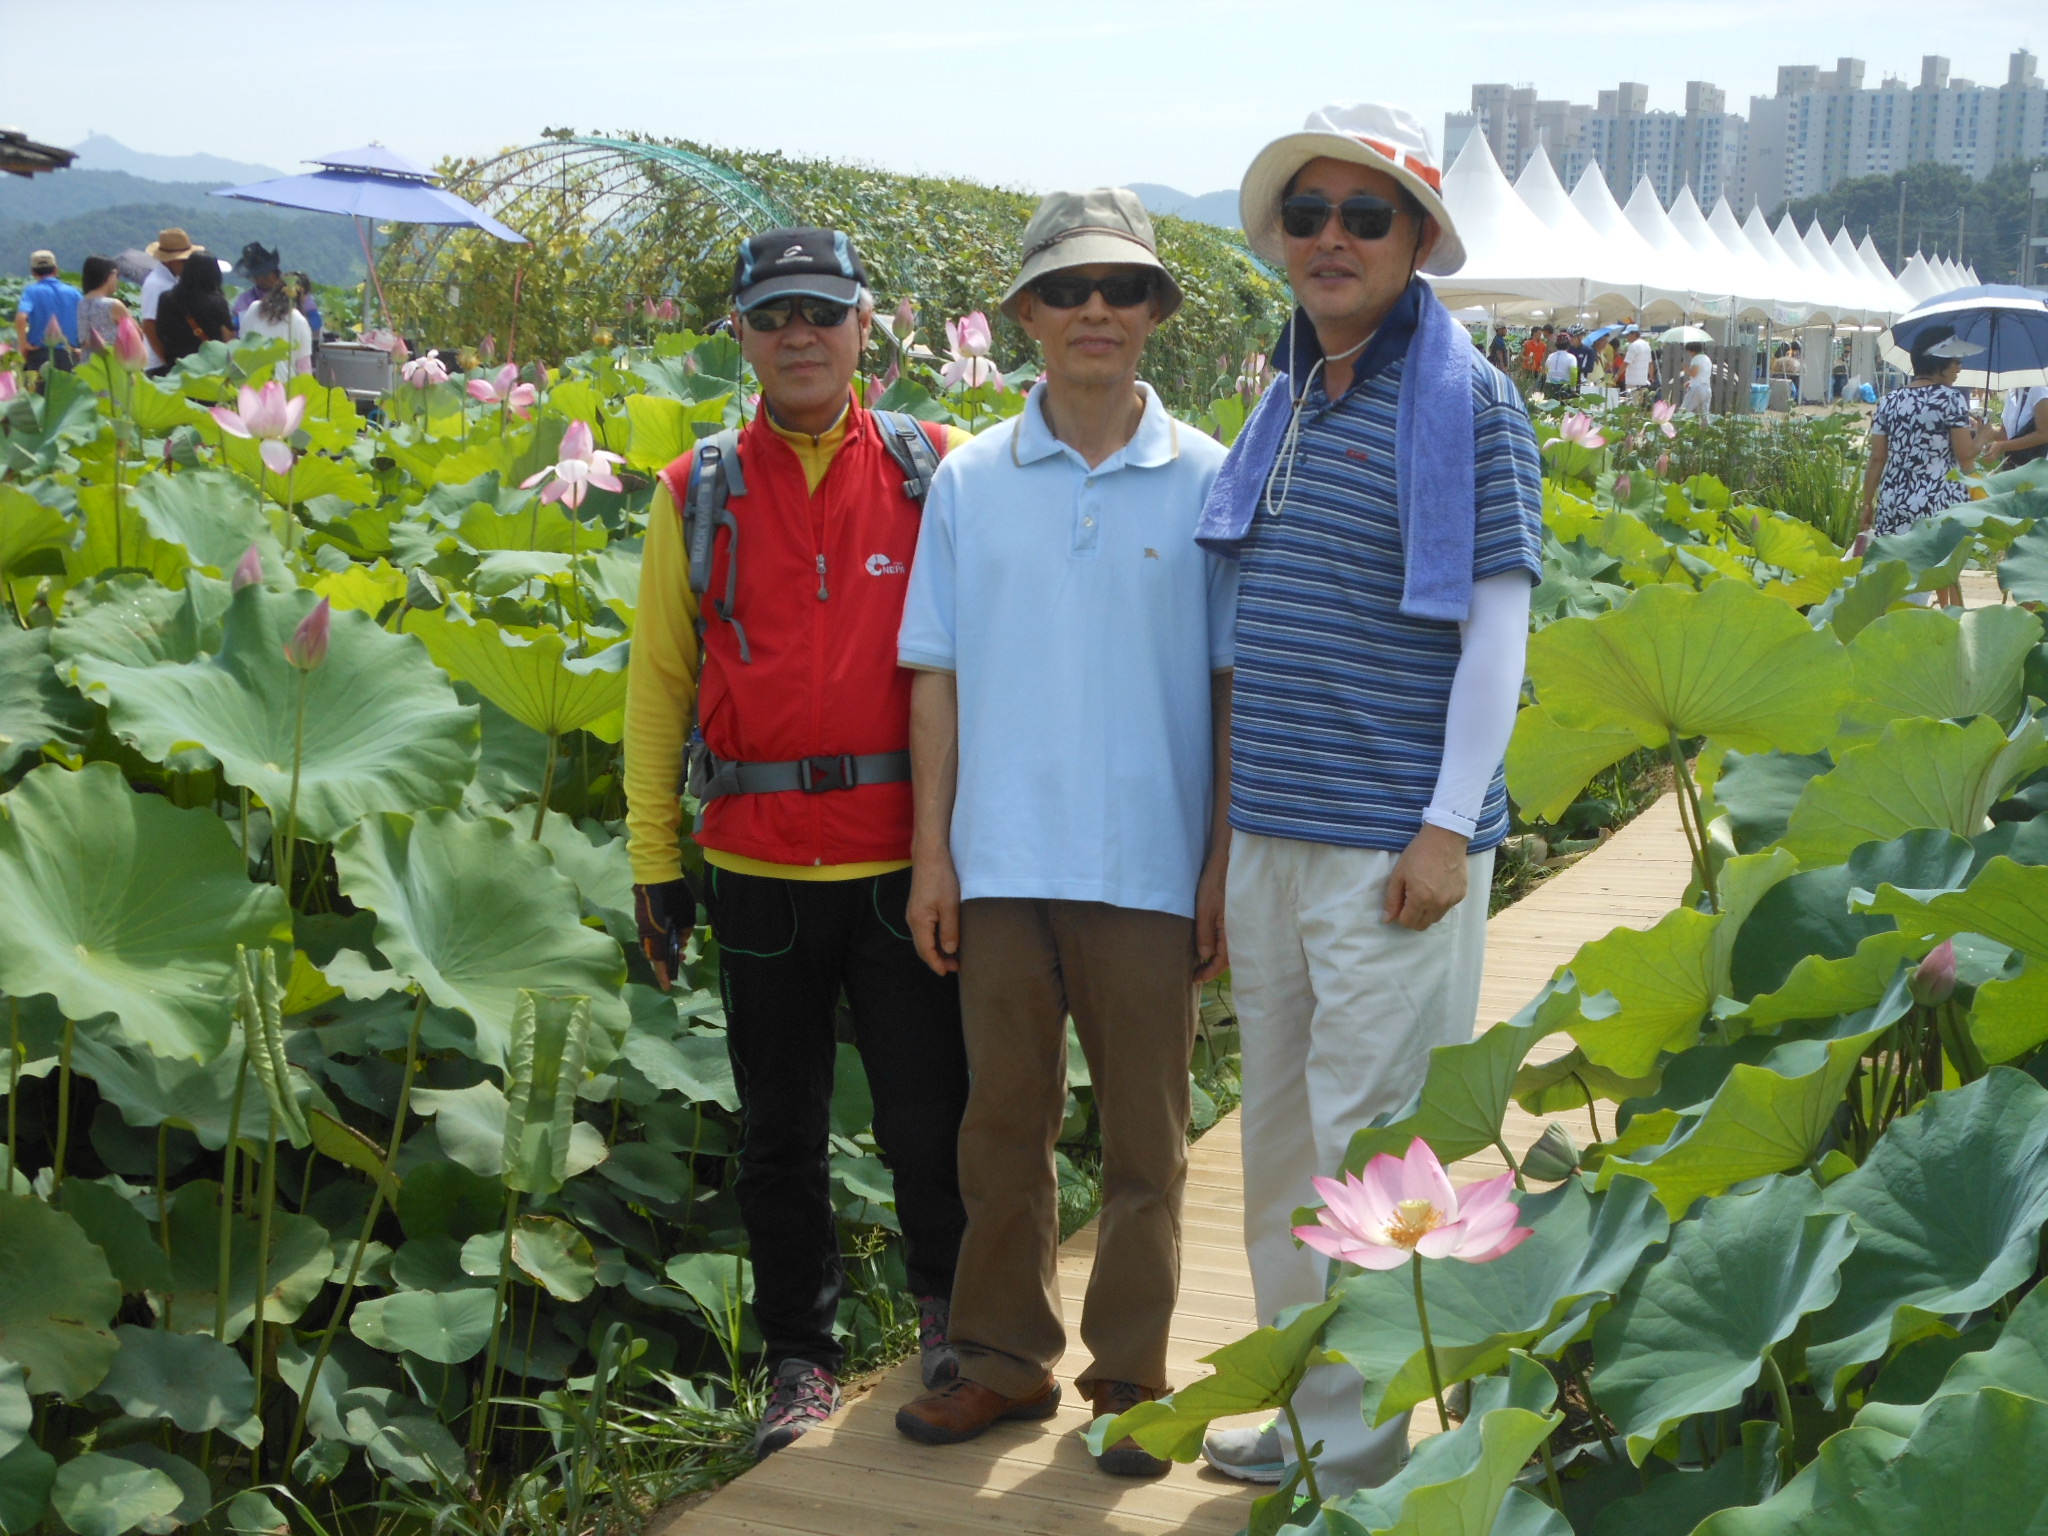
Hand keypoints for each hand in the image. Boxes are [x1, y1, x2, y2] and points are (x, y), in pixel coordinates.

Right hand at [633, 878, 694, 990]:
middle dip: (668, 960)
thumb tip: (681, 941)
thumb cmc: (674, 897)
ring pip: (652, 945)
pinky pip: (650, 935)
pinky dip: (661, 938)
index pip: (659, 962)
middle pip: (655, 955)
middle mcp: (646, 935)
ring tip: (680, 945)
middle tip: (681, 960)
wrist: (655, 875)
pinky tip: (672, 933)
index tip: (668, 986)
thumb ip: (684, 933)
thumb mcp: (687, 918)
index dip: (663, 975)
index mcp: (657, 936)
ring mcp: (642, 926)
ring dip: (665, 948)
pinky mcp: (641, 918)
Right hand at [908, 847, 961, 975]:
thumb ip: (950, 930)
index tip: (948, 973)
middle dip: (937, 959)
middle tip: (955, 967)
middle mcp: (912, 920)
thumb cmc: (941, 878)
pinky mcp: (918, 907)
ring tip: (953, 956)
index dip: (937, 964)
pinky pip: (924, 930)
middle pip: (922, 947)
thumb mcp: (950, 906)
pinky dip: (933, 939)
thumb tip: (950, 950)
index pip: (926, 951)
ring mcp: (913, 913)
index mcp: (919, 922)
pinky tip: (945, 939)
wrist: (930, 856)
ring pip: (923, 939)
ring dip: (936, 949)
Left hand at [1194, 849, 1228, 981]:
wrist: (1228, 860)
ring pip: (1229, 946)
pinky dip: (1220, 943)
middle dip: (1213, 967)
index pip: (1222, 961)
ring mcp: (1238, 922)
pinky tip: (1210, 943)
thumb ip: (1205, 934)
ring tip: (1201, 962)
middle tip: (1197, 974)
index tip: (1195, 979)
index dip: (1208, 972)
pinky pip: (1230, 935)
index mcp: (1233, 932)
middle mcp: (1240, 930)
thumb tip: (1204, 956)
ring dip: (1216, 956)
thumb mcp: (1205, 910)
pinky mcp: (1236, 915)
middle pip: (1228, 957)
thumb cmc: (1216, 883)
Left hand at [1383, 824, 1469, 931]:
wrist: (1445, 838)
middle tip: (1410, 900)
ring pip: (1436, 919)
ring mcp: (1452, 900)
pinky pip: (1447, 908)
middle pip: (1422, 925)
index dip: (1401, 915)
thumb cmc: (1418, 853)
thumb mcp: (1399, 874)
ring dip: (1427, 912)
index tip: (1401, 903)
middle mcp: (1438, 904)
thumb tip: (1387, 920)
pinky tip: (1437, 886)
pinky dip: (1440, 903)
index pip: (1408, 923)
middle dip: (1413, 918)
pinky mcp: (1461, 894)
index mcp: (1420, 899)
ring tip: (1424, 893)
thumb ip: (1392, 899)